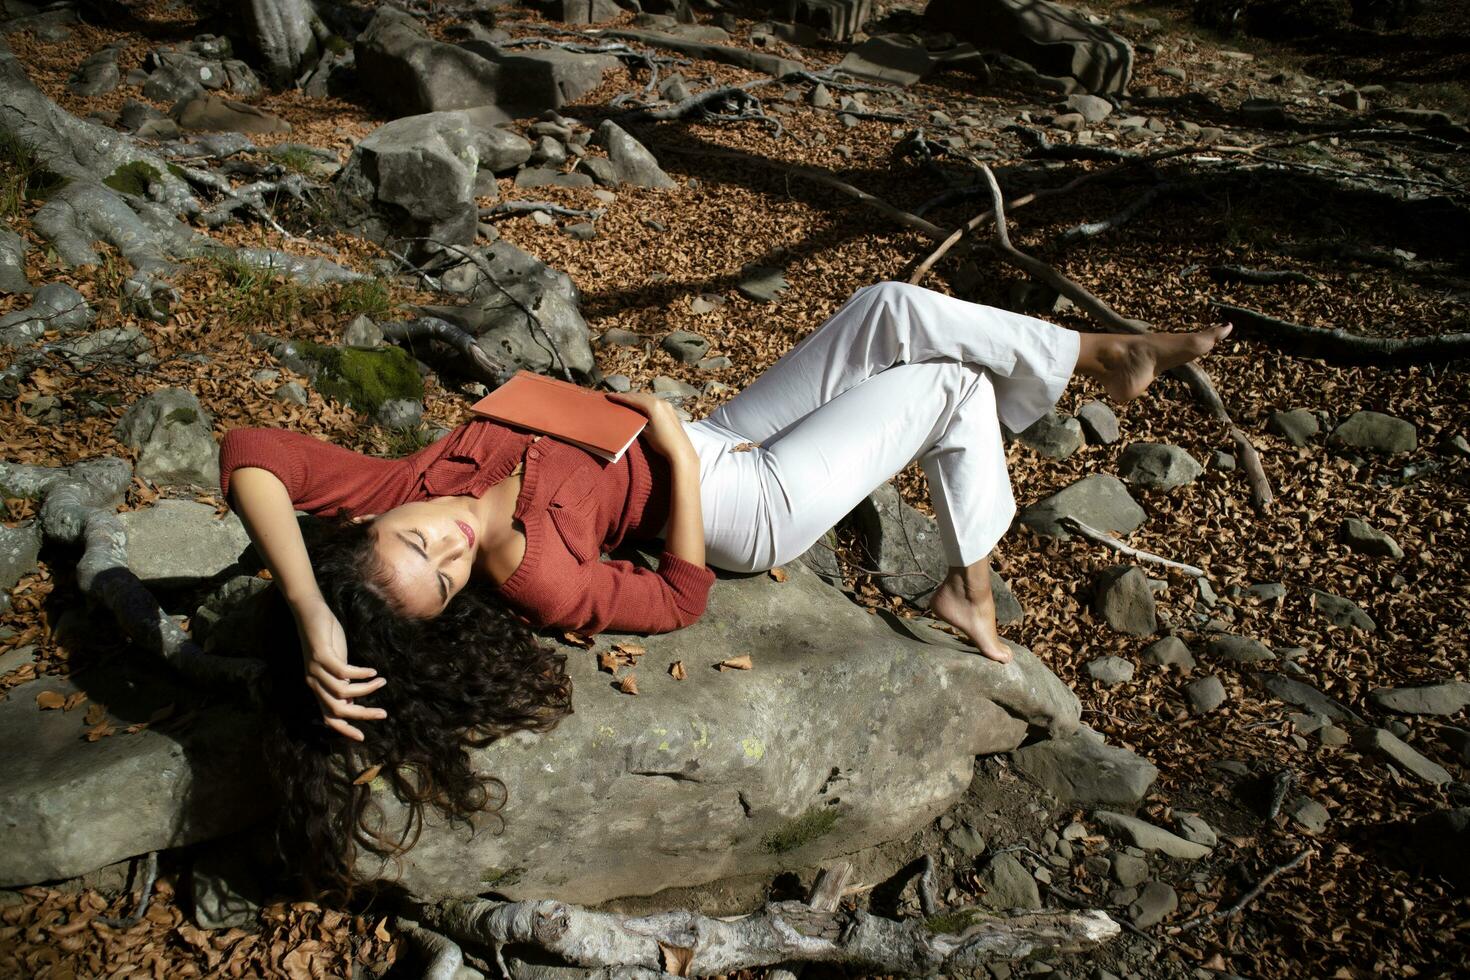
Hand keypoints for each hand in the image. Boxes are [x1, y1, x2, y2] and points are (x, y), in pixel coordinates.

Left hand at [293, 599, 387, 740]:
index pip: (329, 717)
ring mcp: (316, 670)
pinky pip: (344, 672)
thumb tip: (351, 702)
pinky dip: (361, 673)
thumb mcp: (335, 665)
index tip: (362, 737)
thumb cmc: (325, 638)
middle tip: (383, 713)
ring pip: (342, 692)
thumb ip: (341, 682)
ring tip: (381, 681)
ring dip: (366, 689)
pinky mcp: (321, 656)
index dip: (344, 729)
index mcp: (317, 687)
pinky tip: (372, 671)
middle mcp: (314, 683)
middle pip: (338, 709)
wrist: (309, 613)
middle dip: (362, 714)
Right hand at [605, 390, 695, 461]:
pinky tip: (641, 406)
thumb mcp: (646, 433)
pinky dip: (645, 402)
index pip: (633, 399)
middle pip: (641, 396)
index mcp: (653, 406)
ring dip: (637, 399)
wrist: (681, 450)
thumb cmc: (662, 443)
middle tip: (616, 397)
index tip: (610, 396)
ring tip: (626, 400)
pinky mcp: (671, 411)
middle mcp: (661, 402)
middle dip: (628, 396)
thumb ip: (639, 423)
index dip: (621, 397)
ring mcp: (667, 405)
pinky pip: (655, 402)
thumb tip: (633, 419)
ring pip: (648, 398)